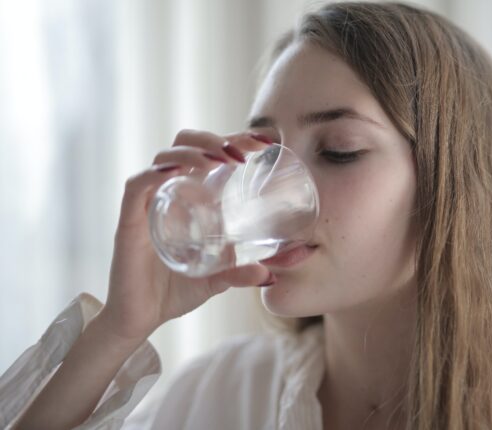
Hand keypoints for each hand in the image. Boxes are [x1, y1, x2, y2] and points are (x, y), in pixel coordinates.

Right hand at [100, 130, 272, 342]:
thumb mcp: (218, 279)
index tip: (264, 142)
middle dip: (213, 138)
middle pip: (185, 143)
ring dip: (193, 151)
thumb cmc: (175, 291)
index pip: (210, 153)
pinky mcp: (129, 221)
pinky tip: (176, 172)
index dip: (235, 139)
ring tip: (219, 160)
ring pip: (164, 157)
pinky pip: (137, 186)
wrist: (140, 319)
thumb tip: (271, 275)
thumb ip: (242, 273)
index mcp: (190, 196)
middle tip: (242, 153)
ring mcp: (148, 204)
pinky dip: (155, 173)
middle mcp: (169, 192)